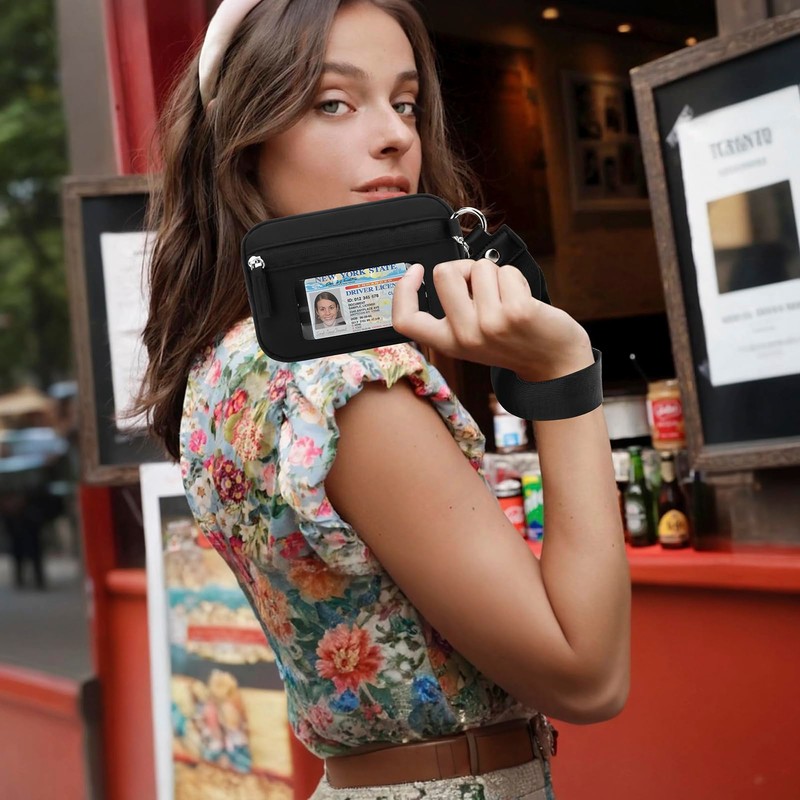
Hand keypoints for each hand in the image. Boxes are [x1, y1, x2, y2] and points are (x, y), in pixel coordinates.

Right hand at [392, 259, 592, 381]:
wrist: (555, 364)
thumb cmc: (515, 343)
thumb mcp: (474, 338)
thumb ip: (455, 311)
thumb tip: (449, 270)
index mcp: (449, 343)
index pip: (406, 320)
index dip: (402, 290)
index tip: (414, 272)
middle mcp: (465, 336)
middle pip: (445, 273)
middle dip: (465, 268)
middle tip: (481, 284)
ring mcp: (490, 325)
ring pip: (480, 267)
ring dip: (496, 274)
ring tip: (508, 297)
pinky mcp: (517, 313)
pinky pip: (506, 272)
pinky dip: (516, 278)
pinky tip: (523, 299)